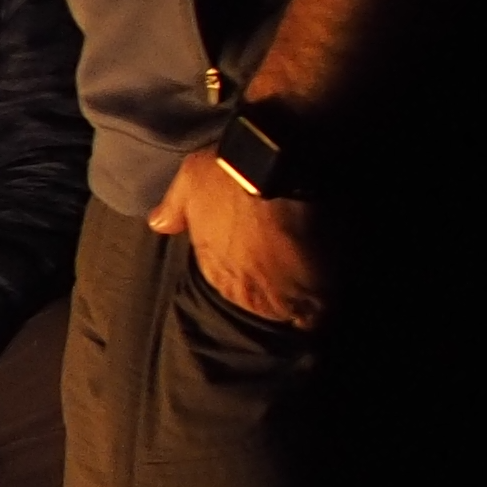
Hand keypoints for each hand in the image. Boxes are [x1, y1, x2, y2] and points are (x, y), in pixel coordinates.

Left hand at [149, 147, 330, 328]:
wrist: (274, 168)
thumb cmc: (228, 173)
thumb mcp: (191, 180)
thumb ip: (175, 206)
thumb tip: (157, 223)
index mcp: (212, 267)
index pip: (230, 281)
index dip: (248, 268)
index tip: (262, 256)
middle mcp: (239, 290)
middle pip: (259, 300)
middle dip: (272, 288)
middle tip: (291, 268)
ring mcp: (275, 298)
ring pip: (288, 310)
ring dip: (298, 299)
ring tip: (313, 280)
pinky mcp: (311, 297)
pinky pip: (316, 318)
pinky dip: (322, 308)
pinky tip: (328, 297)